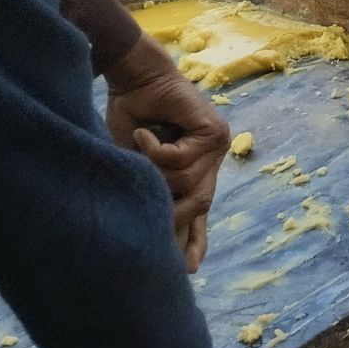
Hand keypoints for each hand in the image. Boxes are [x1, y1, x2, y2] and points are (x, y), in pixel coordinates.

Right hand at [104, 35, 228, 271]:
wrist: (134, 78)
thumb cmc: (130, 118)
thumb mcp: (136, 167)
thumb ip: (151, 194)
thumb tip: (152, 236)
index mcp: (196, 170)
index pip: (202, 211)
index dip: (196, 239)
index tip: (191, 269)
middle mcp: (212, 159)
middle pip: (200, 201)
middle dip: (174, 208)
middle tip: (152, 207)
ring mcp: (218, 145)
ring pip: (188, 182)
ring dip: (156, 172)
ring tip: (139, 149)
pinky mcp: (215, 131)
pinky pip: (183, 159)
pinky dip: (156, 150)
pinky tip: (145, 133)